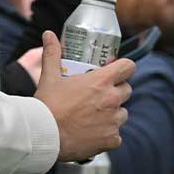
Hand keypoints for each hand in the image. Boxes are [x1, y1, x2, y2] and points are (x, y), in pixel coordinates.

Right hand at [33, 31, 133, 160]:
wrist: (45, 135)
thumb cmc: (48, 105)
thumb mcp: (49, 77)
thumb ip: (52, 54)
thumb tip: (48, 34)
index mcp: (101, 81)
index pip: (128, 67)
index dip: (124, 68)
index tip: (116, 71)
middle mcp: (111, 99)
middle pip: (127, 90)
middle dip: (117, 91)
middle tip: (101, 94)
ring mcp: (113, 121)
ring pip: (123, 114)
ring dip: (114, 114)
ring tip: (96, 116)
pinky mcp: (111, 139)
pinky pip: (117, 136)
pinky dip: (108, 135)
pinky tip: (94, 135)